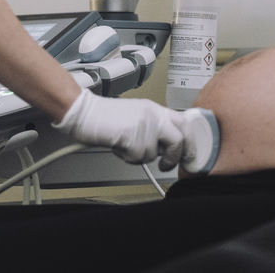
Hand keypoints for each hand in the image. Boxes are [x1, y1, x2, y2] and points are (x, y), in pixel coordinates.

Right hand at [52, 89, 194, 169]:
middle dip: (174, 157)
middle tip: (166, 165)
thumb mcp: (137, 116)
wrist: (85, 112)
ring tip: (126, 146)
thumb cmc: (106, 117)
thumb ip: (154, 128)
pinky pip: (138, 157)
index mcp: (155, 108)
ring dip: (140, 156)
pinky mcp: (132, 136)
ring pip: (154, 153)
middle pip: (179, 139)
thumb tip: (168, 147)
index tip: (188, 155)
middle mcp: (153, 114)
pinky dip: (127, 157)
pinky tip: (119, 146)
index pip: (184, 123)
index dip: (190, 142)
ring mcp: (144, 125)